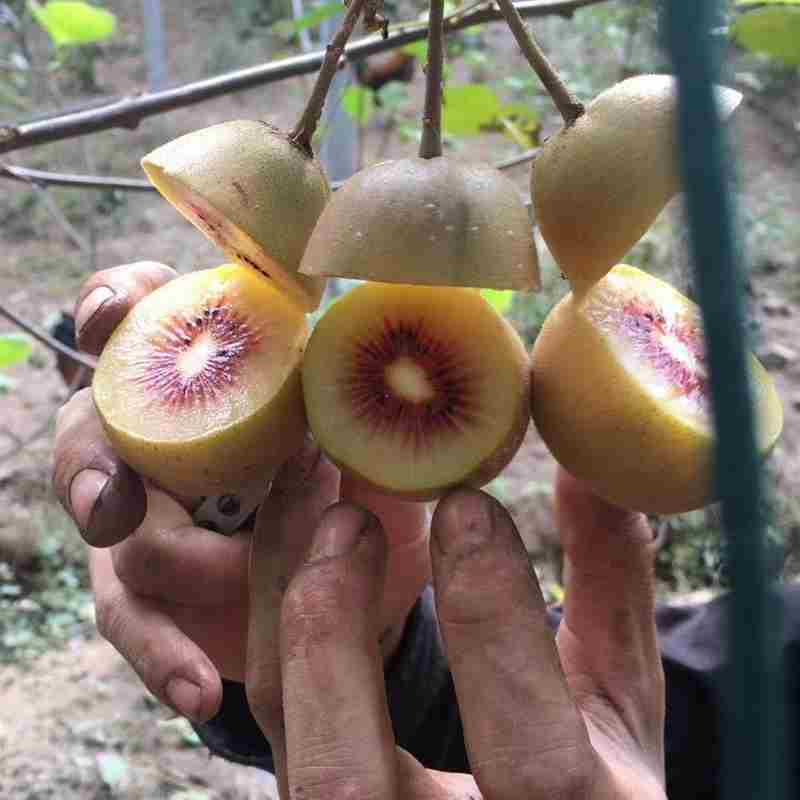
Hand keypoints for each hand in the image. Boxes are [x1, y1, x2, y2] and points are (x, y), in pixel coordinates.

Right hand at [52, 261, 430, 722]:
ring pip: (109, 523)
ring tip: (217, 576)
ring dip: (153, 549)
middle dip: (94, 450)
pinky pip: (135, 618)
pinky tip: (199, 687)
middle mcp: (169, 440)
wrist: (365, 594)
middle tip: (116, 490)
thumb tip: (394, 383)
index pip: (149, 324)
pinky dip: (162, 653)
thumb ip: (372, 421)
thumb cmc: (366, 501)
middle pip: (95, 424)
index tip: (119, 311)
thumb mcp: (378, 457)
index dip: (118, 305)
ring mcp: (152, 516)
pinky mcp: (152, 593)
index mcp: (220, 384)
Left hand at [245, 471, 665, 798]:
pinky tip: (279, 546)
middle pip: (345, 780)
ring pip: (283, 738)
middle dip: (336, 631)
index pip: (530, 761)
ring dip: (281, 611)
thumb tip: (591, 472)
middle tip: (348, 515)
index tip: (468, 505)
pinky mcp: (311, 795)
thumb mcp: (617, 703)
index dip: (495, 626)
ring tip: (306, 500)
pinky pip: (266, 712)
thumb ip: (612, 592)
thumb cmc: (587, 778)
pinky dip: (265, 625)